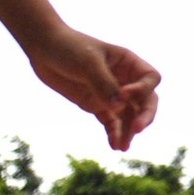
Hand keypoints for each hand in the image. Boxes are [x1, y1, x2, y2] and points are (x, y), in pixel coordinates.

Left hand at [23, 24, 160, 150]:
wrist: (43, 49)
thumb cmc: (69, 47)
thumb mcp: (88, 63)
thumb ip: (104, 84)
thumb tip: (119, 108)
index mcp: (128, 63)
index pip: (150, 79)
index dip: (142, 90)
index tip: (122, 95)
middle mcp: (124, 79)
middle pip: (146, 100)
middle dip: (144, 115)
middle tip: (137, 129)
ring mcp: (110, 94)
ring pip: (129, 115)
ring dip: (129, 130)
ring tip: (124, 147)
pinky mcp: (96, 105)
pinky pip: (110, 122)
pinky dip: (113, 133)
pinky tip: (114, 146)